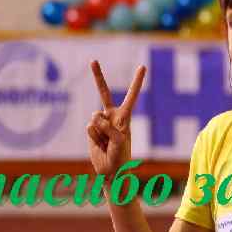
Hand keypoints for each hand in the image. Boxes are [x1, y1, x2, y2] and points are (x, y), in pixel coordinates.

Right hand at [87, 60, 145, 177]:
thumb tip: (94, 118)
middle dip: (98, 76)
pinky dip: (93, 137)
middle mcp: (112, 115)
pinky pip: (89, 128)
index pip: (131, 96)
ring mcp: (100, 121)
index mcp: (125, 117)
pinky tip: (99, 144)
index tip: (142, 66)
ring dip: (99, 133)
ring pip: (94, 118)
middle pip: (104, 92)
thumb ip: (107, 128)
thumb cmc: (120, 156)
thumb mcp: (119, 141)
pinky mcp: (90, 130)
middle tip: (93, 60)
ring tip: (106, 143)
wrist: (110, 170)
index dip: (137, 81)